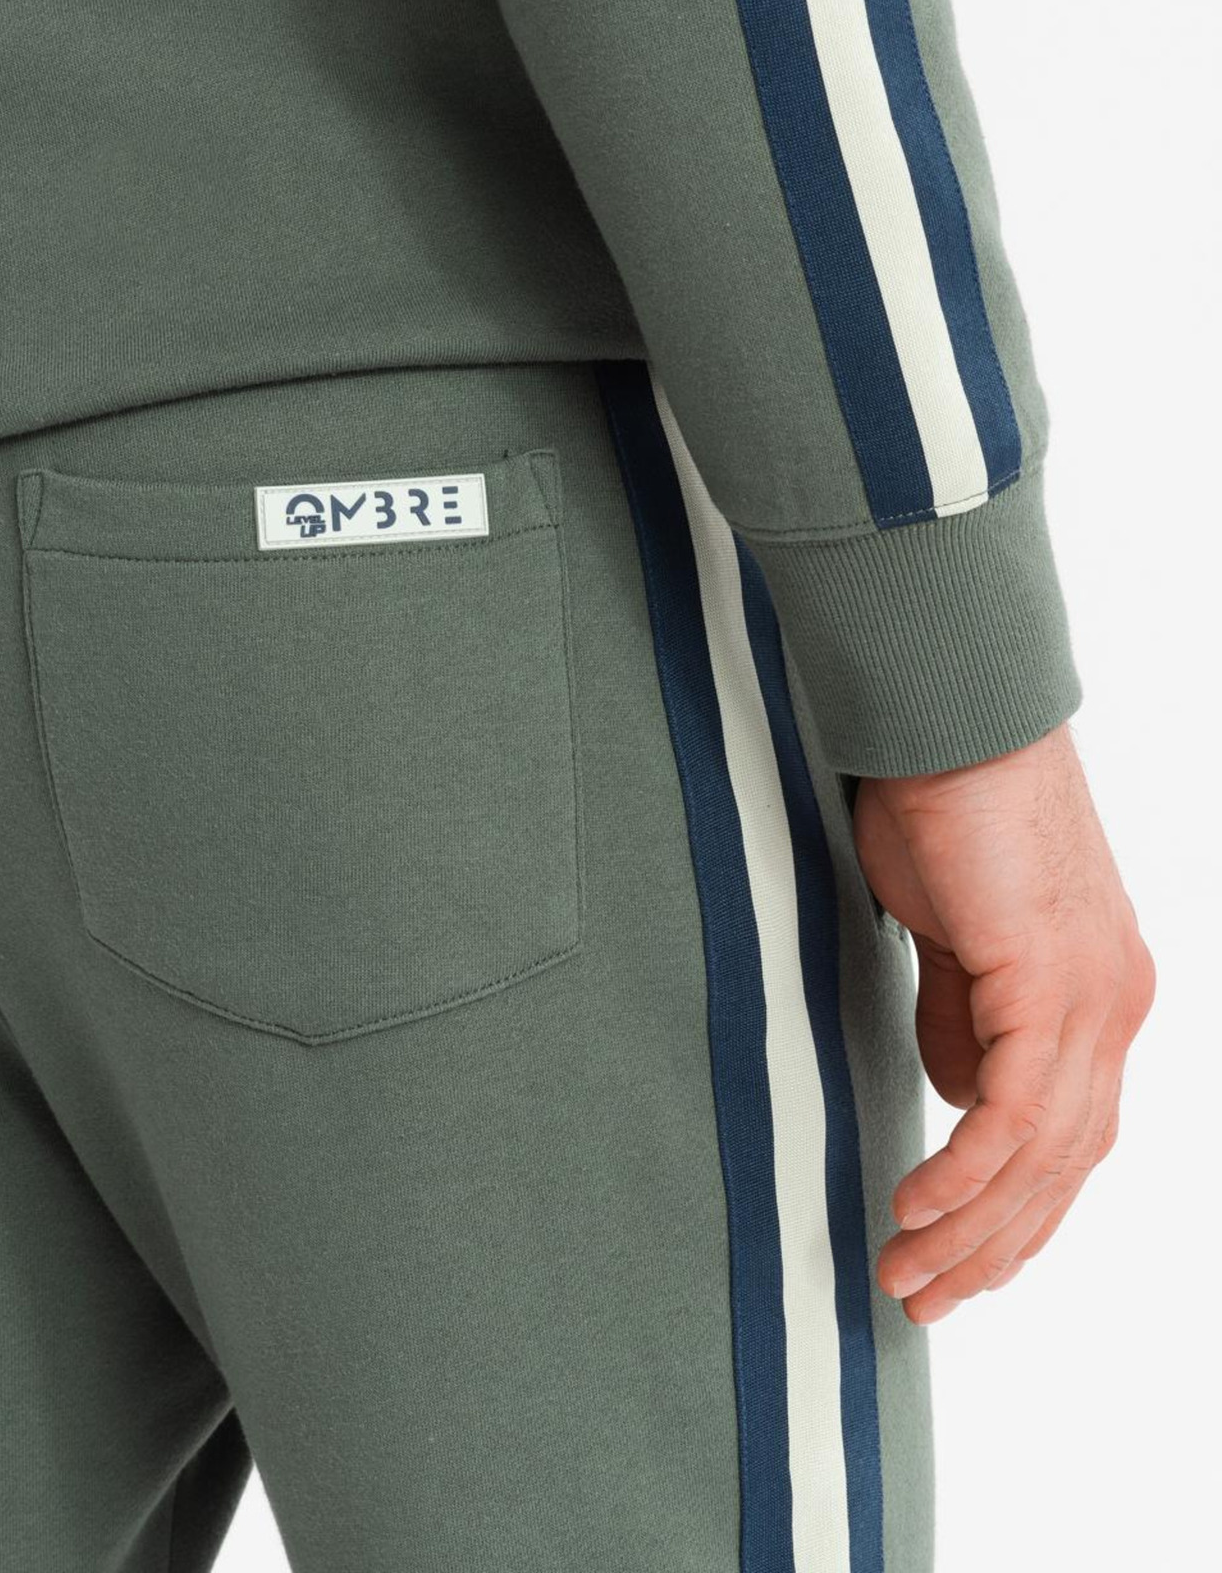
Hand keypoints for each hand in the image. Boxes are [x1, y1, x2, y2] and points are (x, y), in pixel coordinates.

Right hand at [853, 722, 1153, 1323]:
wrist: (953, 720)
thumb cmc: (945, 805)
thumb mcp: (950, 933)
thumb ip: (962, 1014)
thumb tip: (958, 1094)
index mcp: (1101, 995)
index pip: (1069, 1137)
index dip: (1016, 1214)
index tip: (958, 1263)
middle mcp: (1116, 1007)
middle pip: (1064, 1167)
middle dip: (992, 1248)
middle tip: (921, 1299)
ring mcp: (1096, 999)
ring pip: (1042, 1157)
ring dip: (969, 1229)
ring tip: (903, 1274)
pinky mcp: (1052, 985)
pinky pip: (1012, 1114)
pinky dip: (964, 1172)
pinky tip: (915, 1205)